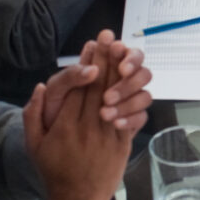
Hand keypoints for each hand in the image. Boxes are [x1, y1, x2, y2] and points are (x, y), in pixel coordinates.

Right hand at [25, 35, 152, 199]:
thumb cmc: (53, 172)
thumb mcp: (33, 145)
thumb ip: (33, 115)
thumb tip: (40, 87)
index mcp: (64, 125)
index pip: (77, 87)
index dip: (86, 62)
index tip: (91, 43)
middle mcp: (86, 126)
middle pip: (98, 86)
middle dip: (105, 58)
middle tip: (110, 37)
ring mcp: (105, 135)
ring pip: (114, 98)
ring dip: (120, 72)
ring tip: (123, 51)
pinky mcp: (120, 144)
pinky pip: (128, 118)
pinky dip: (131, 97)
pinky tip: (133, 81)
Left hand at [35, 32, 151, 132]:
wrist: (56, 147)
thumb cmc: (54, 113)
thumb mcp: (55, 91)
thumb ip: (70, 76)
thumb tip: (93, 70)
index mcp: (101, 67)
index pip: (119, 51)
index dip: (122, 52)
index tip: (116, 54)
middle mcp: (119, 81)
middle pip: (141, 70)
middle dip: (131, 77)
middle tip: (112, 88)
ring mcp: (128, 101)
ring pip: (144, 94)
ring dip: (128, 100)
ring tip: (105, 112)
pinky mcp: (132, 120)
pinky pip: (142, 117)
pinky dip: (131, 119)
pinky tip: (115, 124)